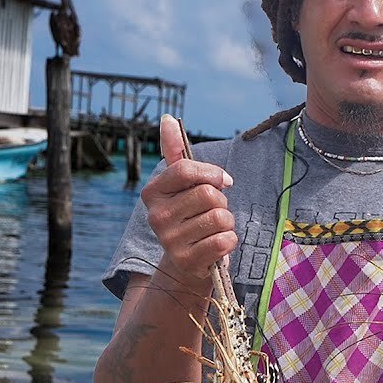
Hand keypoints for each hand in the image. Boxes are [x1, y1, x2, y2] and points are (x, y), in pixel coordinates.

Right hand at [140, 115, 236, 282]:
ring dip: (227, 222)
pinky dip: (229, 241)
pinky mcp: (186, 260)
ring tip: (212, 230)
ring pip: (220, 216)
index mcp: (153, 192)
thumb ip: (176, 153)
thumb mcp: (182, 185)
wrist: (186, 264)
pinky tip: (216, 246)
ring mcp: (169, 240)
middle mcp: (156, 215)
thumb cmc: (190, 217)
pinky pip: (225, 239)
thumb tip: (167, 118)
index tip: (221, 181)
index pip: (185, 169)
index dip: (211, 173)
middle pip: (209, 194)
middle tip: (211, 213)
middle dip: (222, 202)